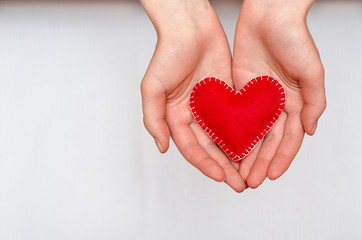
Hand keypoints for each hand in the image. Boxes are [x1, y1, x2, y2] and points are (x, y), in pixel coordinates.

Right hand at [140, 0, 246, 191]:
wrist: (190, 27)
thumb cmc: (167, 53)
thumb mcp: (152, 87)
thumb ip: (153, 119)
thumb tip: (162, 148)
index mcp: (176, 117)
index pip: (191, 148)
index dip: (205, 164)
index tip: (221, 177)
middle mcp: (194, 115)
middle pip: (211, 148)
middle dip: (225, 167)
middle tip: (240, 185)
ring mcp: (212, 106)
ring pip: (227, 137)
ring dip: (238, 156)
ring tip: (251, 173)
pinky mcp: (228, 96)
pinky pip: (239, 118)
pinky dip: (247, 133)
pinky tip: (258, 146)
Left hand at [232, 0, 325, 187]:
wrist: (269, 15)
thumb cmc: (294, 38)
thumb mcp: (312, 71)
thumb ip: (314, 102)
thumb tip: (312, 131)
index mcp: (294, 103)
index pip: (287, 139)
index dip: (281, 159)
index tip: (270, 176)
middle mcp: (275, 105)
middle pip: (266, 141)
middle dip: (259, 162)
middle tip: (249, 182)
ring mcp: (256, 99)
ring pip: (249, 133)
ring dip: (243, 154)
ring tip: (236, 173)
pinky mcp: (238, 91)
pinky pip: (233, 116)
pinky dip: (229, 133)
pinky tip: (223, 148)